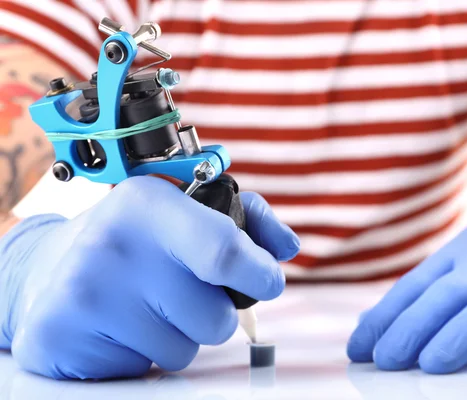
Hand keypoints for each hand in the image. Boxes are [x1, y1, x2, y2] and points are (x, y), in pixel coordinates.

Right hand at [0, 176, 298, 379]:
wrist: (47, 269)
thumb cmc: (135, 240)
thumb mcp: (186, 211)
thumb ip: (247, 222)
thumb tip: (286, 247)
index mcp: (148, 204)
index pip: (223, 251)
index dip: (259, 274)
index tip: (268, 281)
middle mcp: (112, 247)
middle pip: (215, 317)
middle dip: (215, 314)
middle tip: (181, 293)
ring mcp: (83, 296)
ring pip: (184, 350)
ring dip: (178, 336)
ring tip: (145, 307)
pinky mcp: (60, 340)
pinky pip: (146, 370)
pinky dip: (145, 355)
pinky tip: (120, 327)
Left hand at [347, 225, 466, 372]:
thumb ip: (428, 303)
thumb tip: (369, 330)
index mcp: (466, 249)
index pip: (417, 284)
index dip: (386, 317)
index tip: (359, 349)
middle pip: (449, 292)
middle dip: (412, 328)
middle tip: (385, 362)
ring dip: (461, 335)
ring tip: (431, 366)